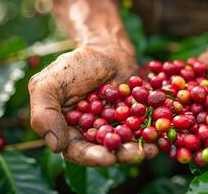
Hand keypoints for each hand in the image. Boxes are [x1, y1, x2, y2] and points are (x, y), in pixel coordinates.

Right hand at [28, 44, 157, 165]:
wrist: (106, 51)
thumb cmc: (75, 65)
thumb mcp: (50, 83)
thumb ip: (44, 113)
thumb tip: (55, 146)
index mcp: (68, 130)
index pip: (77, 151)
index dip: (92, 157)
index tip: (107, 157)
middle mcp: (92, 134)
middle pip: (106, 150)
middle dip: (122, 154)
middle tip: (137, 154)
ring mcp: (115, 127)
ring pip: (127, 143)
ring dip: (140, 147)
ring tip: (153, 148)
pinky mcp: (134, 119)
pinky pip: (143, 128)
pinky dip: (152, 133)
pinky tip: (162, 135)